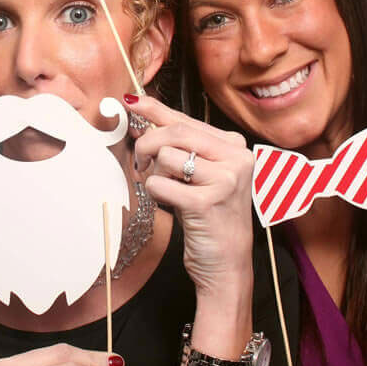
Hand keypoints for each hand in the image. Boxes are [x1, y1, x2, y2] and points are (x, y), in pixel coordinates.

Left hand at [126, 95, 253, 295]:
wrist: (226, 263)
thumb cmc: (207, 214)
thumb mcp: (196, 173)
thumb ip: (176, 143)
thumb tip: (140, 112)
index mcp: (234, 146)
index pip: (186, 119)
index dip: (154, 109)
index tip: (130, 102)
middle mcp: (236, 158)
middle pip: (174, 133)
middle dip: (146, 144)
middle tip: (139, 161)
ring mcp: (224, 180)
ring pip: (165, 157)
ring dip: (155, 174)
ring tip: (169, 190)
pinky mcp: (206, 203)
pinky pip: (160, 184)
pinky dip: (156, 193)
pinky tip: (171, 204)